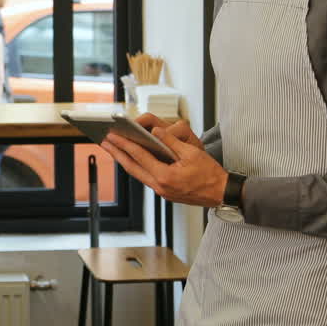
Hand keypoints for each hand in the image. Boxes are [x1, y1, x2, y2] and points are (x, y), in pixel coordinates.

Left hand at [99, 119, 225, 206]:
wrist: (221, 193)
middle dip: (117, 154)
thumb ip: (171, 141)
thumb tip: (155, 131)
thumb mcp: (192, 152)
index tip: (113, 136)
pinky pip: (146, 178)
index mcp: (165, 176)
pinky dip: (137, 167)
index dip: (124, 144)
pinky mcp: (164, 193)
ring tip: (114, 150)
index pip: (139, 157)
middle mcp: (160, 186)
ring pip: (137, 174)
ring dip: (124, 161)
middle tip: (104, 143)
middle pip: (132, 168)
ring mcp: (161, 191)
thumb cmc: (210, 174)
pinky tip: (132, 160)